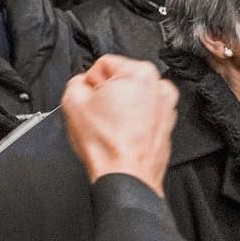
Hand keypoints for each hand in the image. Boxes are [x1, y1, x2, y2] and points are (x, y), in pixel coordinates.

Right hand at [61, 55, 178, 195]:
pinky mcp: (166, 125)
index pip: (103, 64)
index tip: (89, 98)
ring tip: (109, 127)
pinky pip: (142, 115)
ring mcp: (166, 107)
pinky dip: (131, 121)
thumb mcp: (72, 101)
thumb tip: (82, 83)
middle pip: (120, 80)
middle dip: (106, 94)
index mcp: (140, 72)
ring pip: (132, 98)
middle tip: (97, 114)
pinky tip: (119, 135)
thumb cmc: (107, 145)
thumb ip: (76, 81)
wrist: (126, 176)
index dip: (90, 82)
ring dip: (119, 108)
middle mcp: (159, 86)